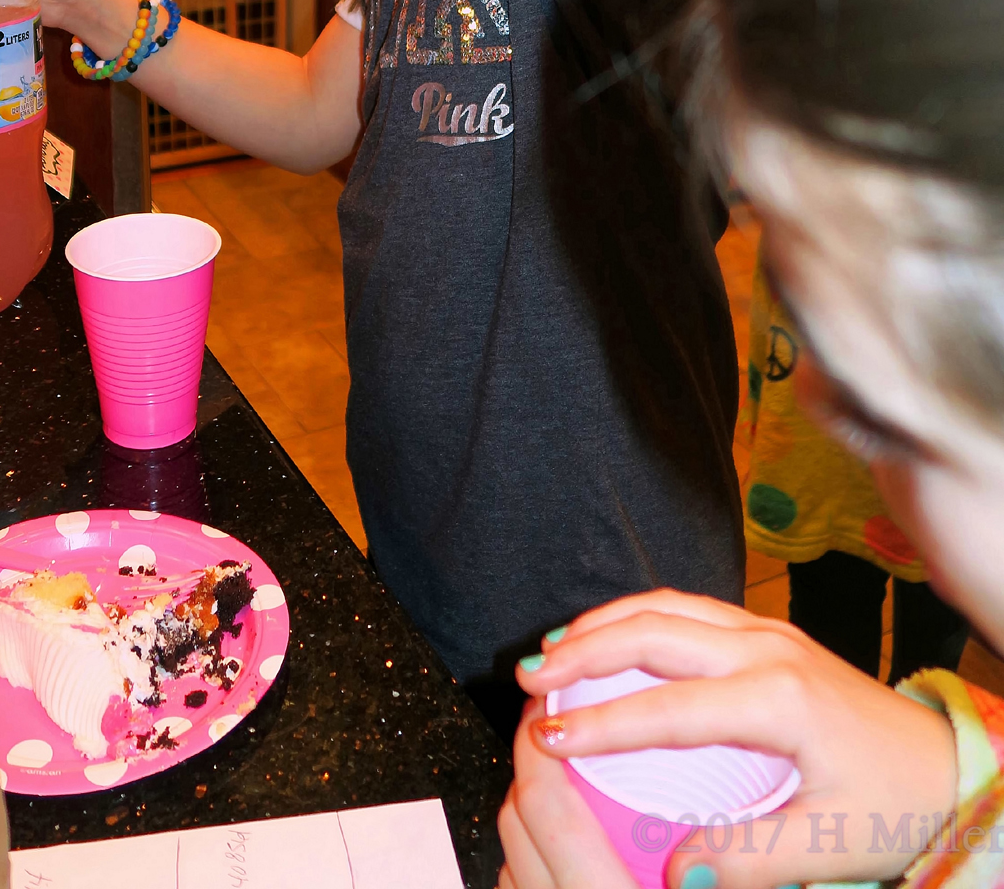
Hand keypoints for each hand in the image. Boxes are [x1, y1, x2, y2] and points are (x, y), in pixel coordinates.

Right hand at [509, 589, 957, 888]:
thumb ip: (751, 861)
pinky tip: (605, 640)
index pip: (669, 707)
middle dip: (584, 650)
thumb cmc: (891, 802)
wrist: (939, 760)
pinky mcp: (764, 631)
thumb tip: (677, 871)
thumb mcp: (831, 843)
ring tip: (551, 652)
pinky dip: (634, 617)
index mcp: (778, 698)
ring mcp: (765, 630)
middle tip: (527, 679)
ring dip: (603, 624)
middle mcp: (766, 648)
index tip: (548, 741)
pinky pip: (685, 607)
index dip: (602, 725)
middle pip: (656, 630)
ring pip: (666, 606)